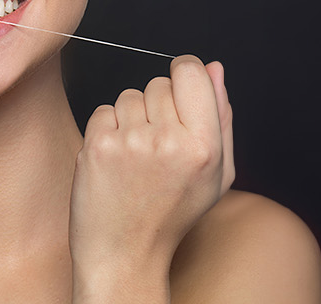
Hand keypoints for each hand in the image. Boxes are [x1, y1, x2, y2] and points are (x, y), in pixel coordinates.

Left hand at [69, 56, 234, 297]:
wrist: (126, 252)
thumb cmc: (172, 213)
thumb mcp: (217, 173)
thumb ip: (221, 116)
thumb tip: (215, 68)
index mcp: (204, 145)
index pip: (191, 70)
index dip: (184, 74)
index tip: (178, 90)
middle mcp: (169, 141)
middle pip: (158, 83)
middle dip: (157, 106)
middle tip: (157, 145)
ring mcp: (131, 143)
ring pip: (129, 96)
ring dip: (130, 118)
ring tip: (136, 156)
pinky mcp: (98, 146)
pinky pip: (102, 110)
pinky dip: (107, 129)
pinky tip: (116, 160)